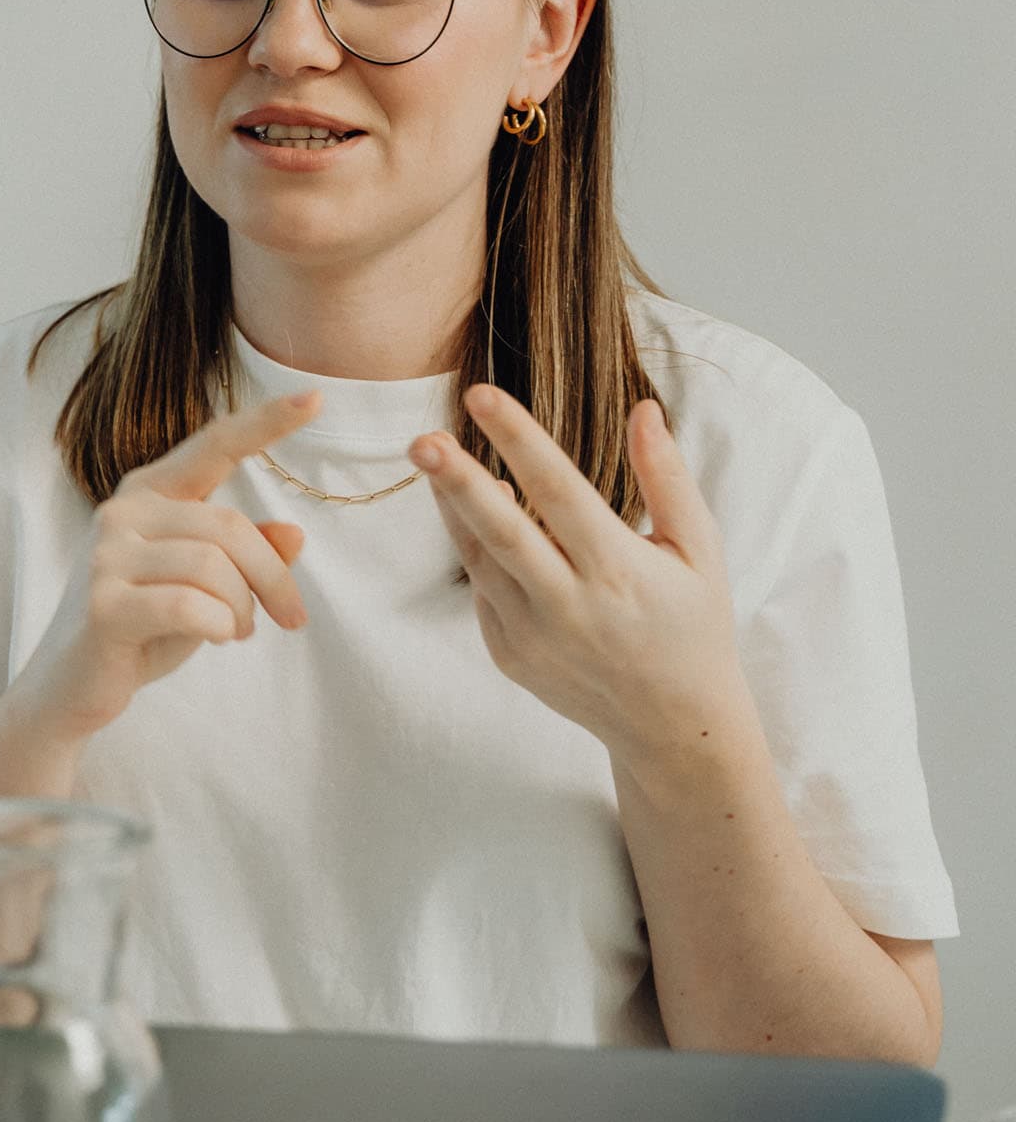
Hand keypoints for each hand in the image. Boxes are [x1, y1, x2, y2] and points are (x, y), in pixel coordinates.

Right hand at [11, 390, 321, 736]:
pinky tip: (214, 639)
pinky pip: (187, 606)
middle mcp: (122, 512)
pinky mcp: (102, 603)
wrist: (71, 686)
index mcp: (148, 495)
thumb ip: (243, 557)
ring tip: (234, 632)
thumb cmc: (143, 630)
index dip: (264, 423)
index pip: (212, 446)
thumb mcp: (205, 589)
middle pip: (229, 527)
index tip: (316, 398)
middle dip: (272, 578)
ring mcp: (105, 556)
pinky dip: (217, 626)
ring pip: (212, 567)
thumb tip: (294, 533)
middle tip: (291, 619)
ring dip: (242, 610)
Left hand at [414, 387, 752, 766]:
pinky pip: (483, 591)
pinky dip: (477, 549)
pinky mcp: (507, 655)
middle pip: (501, 532)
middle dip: (457, 483)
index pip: (559, 492)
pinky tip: (480, 514)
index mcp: (619, 572)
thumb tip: (643, 409)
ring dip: (452, 506)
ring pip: (478, 558)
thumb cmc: (693, 625)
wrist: (673, 725)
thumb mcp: (699, 551)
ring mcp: (532, 636)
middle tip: (421, 440)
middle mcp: (569, 606)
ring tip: (432, 455)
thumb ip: (668, 480)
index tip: (483, 396)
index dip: (519, 441)